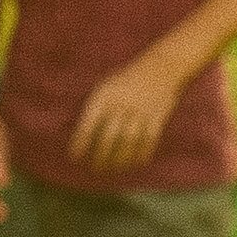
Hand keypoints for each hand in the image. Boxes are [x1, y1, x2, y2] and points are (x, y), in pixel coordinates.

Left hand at [68, 57, 180, 172]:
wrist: (162, 67)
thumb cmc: (128, 78)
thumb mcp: (107, 84)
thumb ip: (98, 106)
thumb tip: (85, 132)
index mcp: (105, 94)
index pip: (89, 122)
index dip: (81, 141)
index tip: (74, 156)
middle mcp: (122, 103)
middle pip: (110, 135)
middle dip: (101, 154)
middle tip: (95, 168)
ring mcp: (141, 110)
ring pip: (129, 140)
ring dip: (121, 158)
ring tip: (114, 169)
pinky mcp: (158, 116)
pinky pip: (149, 139)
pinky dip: (142, 152)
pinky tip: (136, 162)